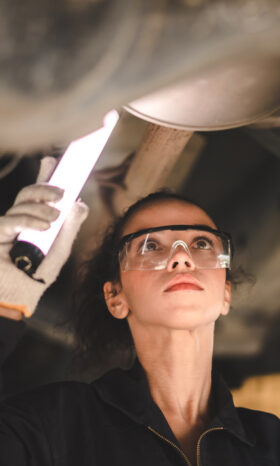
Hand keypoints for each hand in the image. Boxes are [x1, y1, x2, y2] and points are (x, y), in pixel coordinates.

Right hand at [0, 157, 88, 317]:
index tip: (53, 161)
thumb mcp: (58, 252)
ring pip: (22, 204)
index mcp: (32, 222)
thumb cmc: (36, 278)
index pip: (37, 195)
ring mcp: (6, 226)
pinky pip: (12, 220)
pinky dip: (29, 220)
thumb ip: (69, 229)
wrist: (18, 298)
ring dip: (41, 207)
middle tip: (62, 193)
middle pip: (28, 193)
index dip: (43, 176)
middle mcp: (18, 221)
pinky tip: (44, 226)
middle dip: (45, 187)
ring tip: (55, 218)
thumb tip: (81, 205)